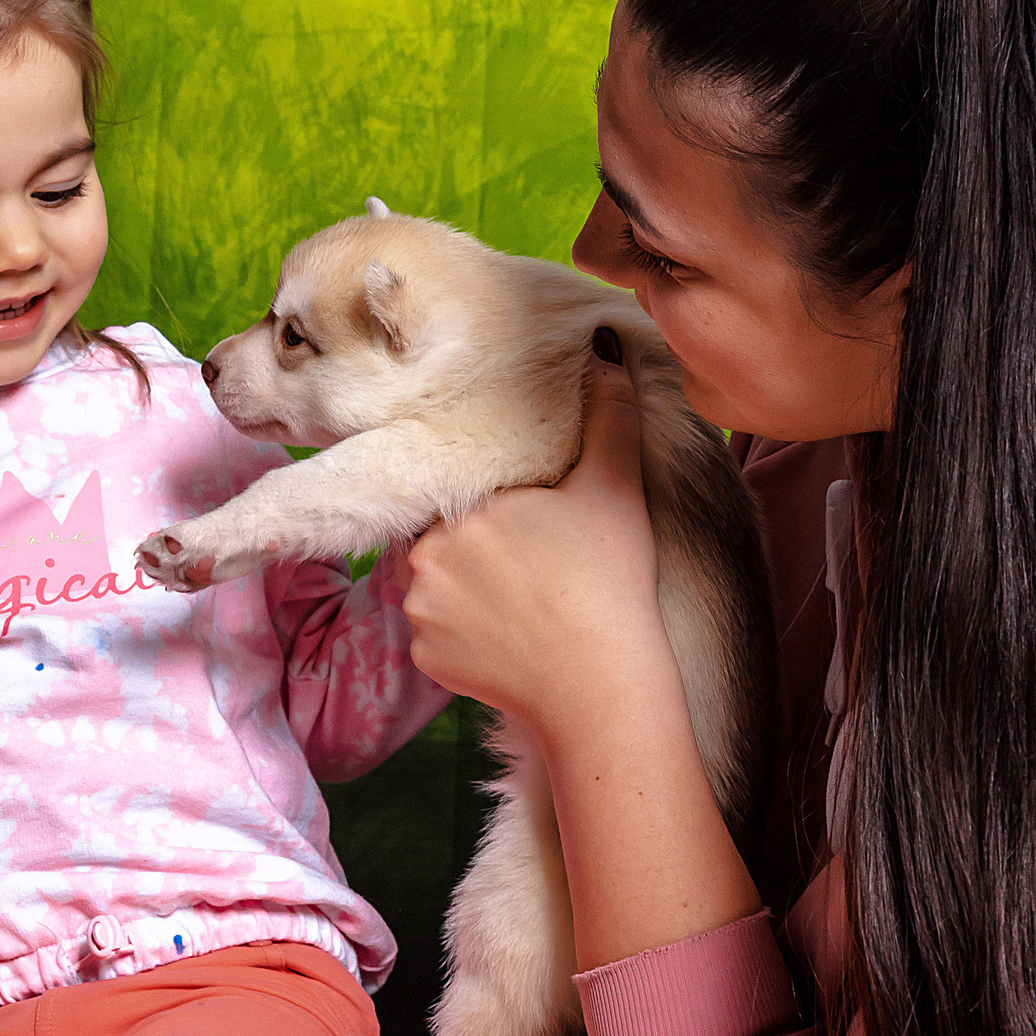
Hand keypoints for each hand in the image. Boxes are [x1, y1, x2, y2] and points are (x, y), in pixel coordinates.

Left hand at [403, 341, 682, 745]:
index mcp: (464, 506)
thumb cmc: (609, 582)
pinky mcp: (425, 659)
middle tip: (537, 565)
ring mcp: (420, 611)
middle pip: (447, 537)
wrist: (601, 689)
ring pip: (438, 585)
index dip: (501, 507)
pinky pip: (438, 635)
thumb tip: (602, 346)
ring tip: (527, 602)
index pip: (465, 493)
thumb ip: (608, 412)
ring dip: (470, 590)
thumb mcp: (615, 487)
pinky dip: (467, 636)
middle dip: (482, 547)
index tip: (534, 526)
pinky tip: (511, 638)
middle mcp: (426, 555)